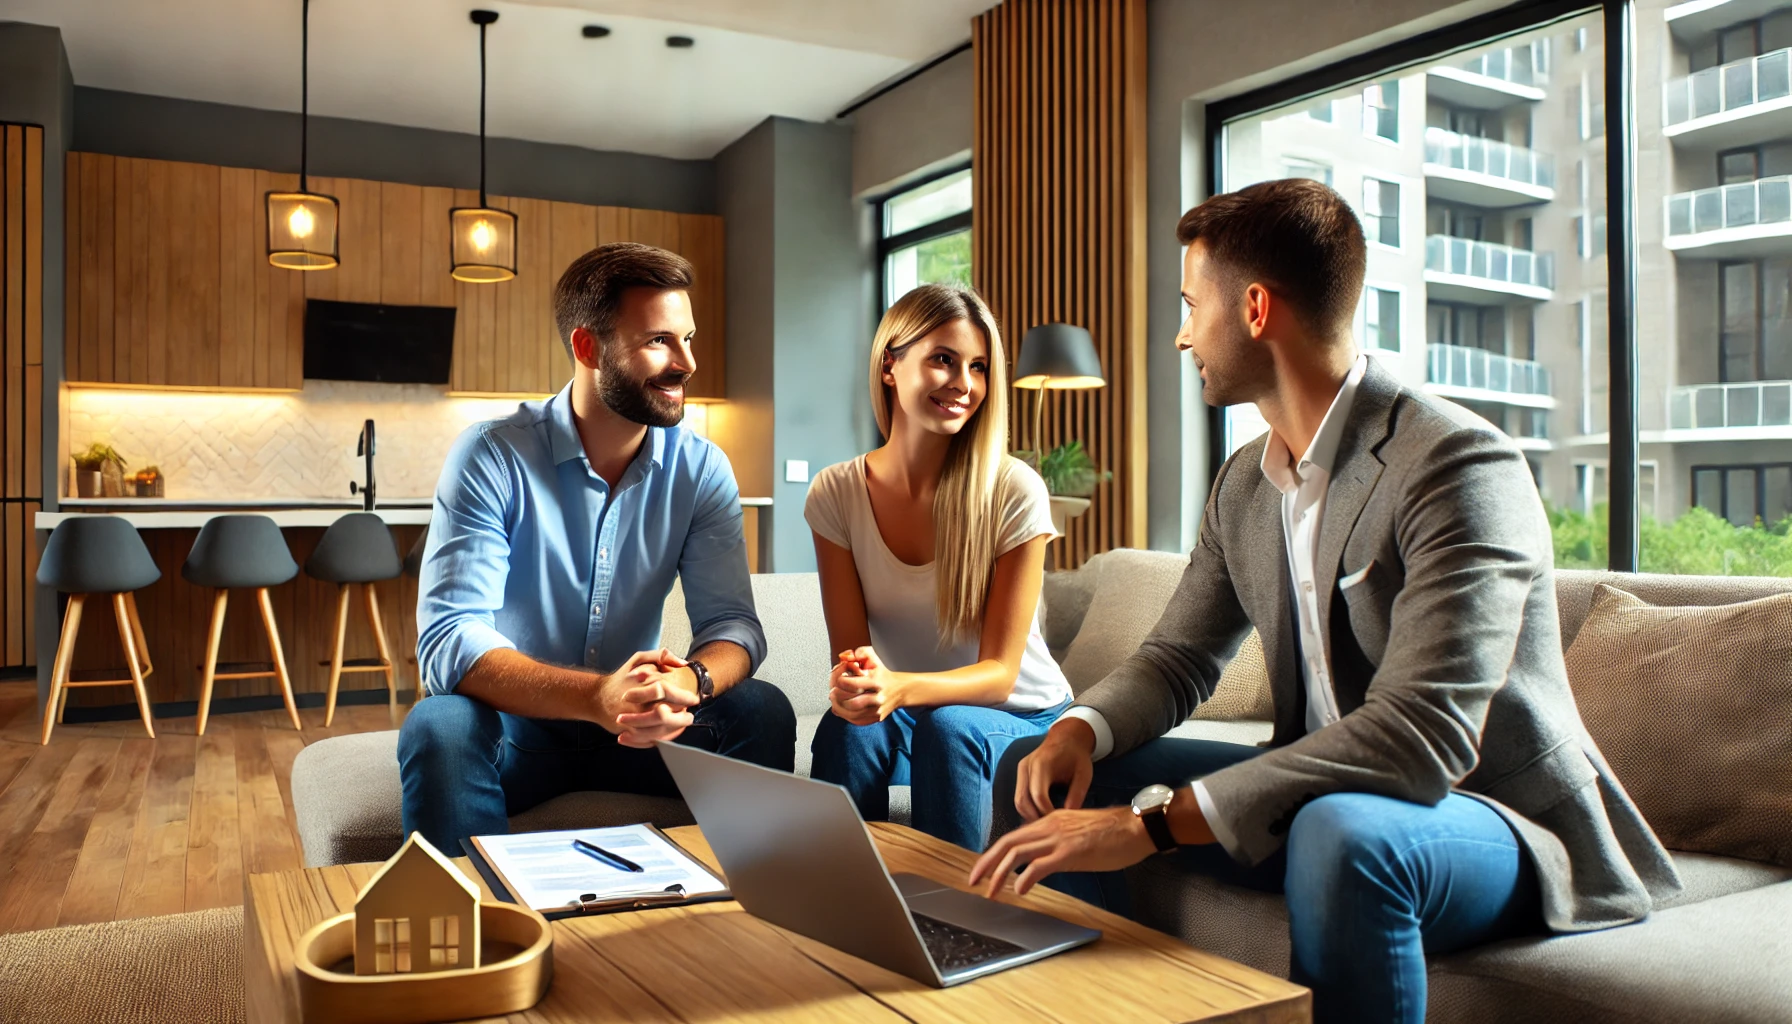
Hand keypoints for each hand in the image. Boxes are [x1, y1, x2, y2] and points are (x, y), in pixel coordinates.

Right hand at [600, 649, 698, 746]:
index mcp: (644, 685)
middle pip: (669, 715)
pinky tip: (669, 733)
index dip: (686, 697)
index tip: (693, 699)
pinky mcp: (630, 732)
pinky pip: (651, 740)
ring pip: (661, 731)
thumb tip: (682, 663)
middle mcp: (640, 705)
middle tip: (689, 716)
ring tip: (681, 725)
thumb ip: (660, 656)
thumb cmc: (621, 679)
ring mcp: (634, 721)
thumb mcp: (638, 660)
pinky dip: (662, 739)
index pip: (672, 692)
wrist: (597, 698)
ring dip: (675, 729)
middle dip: (682, 717)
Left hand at [828, 647, 903, 724]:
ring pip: (853, 715)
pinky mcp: (876, 718)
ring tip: (834, 700)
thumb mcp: (875, 659)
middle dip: (838, 698)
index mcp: (876, 681)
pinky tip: (842, 708)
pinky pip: (857, 721)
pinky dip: (846, 716)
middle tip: (833, 691)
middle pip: (852, 703)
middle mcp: (878, 698)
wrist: (901, 690)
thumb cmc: (884, 674)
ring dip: (839, 708)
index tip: (839, 680)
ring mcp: (877, 710)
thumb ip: (862, 652)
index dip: (841, 682)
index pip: (853, 685)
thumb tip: (847, 655)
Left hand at [968, 806, 1154, 897]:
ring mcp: (1059, 838)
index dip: (993, 854)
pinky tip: (1020, 890)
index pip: (1013, 837)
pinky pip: (1041, 864)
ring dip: (1000, 873)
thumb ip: (1057, 844)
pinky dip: (1026, 877)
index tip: (982, 869)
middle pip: (1008, 842)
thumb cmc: (1112, 833)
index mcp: (1050, 822)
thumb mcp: (1076, 835)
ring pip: (1018, 852)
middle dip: (986, 862)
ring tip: (991, 891)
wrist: (1135, 827)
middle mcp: (1049, 826)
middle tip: (973, 881)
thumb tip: (1042, 862)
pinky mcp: (1071, 852)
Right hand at [1013, 719, 1096, 821]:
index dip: (1046, 812)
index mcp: (1042, 763)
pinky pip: (1020, 796)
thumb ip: (1077, 795)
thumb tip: (1068, 819)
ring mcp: (1021, 770)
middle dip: (1035, 818)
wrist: (1068, 738)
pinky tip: (1042, 816)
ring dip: (1030, 815)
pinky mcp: (1021, 775)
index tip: (1059, 823)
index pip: (1038, 795)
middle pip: (1022, 800)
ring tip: (1047, 825)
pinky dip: (1028, 809)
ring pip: (1018, 801)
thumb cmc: (1077, 756)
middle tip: (1051, 831)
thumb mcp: (1083, 774)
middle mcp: (1026, 766)